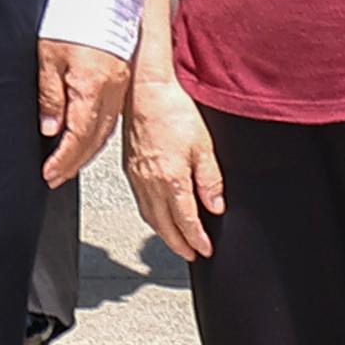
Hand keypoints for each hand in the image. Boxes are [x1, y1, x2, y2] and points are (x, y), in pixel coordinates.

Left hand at [34, 38, 131, 193]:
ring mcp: (120, 84)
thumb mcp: (48, 55)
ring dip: (87, 151)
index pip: (77, 137)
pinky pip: (112, 115)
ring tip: (69, 163)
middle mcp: (111, 90)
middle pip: (94, 139)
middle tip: (56, 176)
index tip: (49, 173)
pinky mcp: (122, 77)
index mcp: (91, 87)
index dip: (63, 160)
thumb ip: (50, 96)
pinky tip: (88, 137)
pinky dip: (97, 133)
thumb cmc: (73, 13)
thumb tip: (49, 128)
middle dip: (74, 162)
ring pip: (105, 130)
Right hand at [117, 77, 217, 264]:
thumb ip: (210, 180)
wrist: (146, 89)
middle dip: (179, 244)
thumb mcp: (204, 146)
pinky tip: (157, 214)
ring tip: (176, 241)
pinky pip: (140, 202)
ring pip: (150, 216)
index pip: (185, 221)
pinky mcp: (129, 167)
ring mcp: (136, 176)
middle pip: (164, 225)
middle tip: (191, 255)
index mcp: (170, 179)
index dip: (197, 239)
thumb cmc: (173, 110)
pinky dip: (151, 215)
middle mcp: (150, 182)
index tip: (205, 250)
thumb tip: (215, 205)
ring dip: (164, 233)